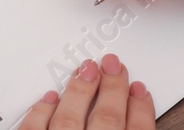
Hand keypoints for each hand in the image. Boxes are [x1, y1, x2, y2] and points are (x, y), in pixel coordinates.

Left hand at [18, 54, 153, 129]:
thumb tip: (136, 117)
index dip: (141, 109)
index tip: (140, 91)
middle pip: (107, 119)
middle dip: (112, 88)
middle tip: (113, 64)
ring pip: (69, 119)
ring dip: (80, 91)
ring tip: (87, 69)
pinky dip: (42, 113)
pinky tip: (50, 97)